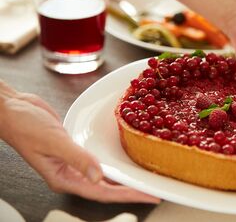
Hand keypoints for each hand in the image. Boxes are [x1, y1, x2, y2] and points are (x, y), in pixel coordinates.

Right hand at [0, 81, 158, 202]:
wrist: (14, 109)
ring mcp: (74, 163)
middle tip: (154, 189)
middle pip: (107, 187)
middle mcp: (71, 174)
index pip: (102, 192)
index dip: (128, 194)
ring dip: (124, 178)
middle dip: (131, 189)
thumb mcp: (53, 141)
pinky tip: (125, 161)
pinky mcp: (76, 149)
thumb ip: (77, 158)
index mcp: (64, 178)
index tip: (147, 194)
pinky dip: (113, 162)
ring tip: (145, 179)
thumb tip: (99, 176)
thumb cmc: (25, 126)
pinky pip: (99, 160)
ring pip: (104, 176)